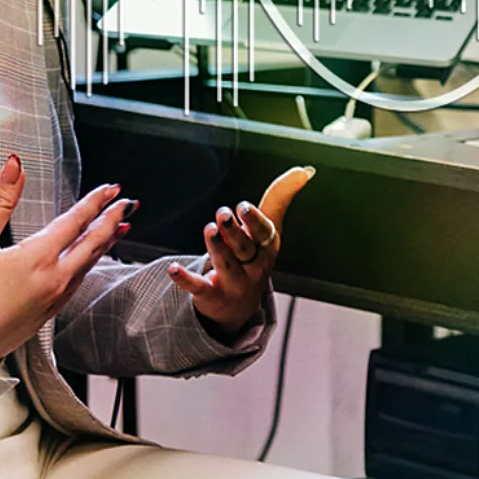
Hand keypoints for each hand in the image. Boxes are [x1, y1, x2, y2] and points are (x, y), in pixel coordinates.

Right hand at [0, 154, 134, 365]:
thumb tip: (16, 166)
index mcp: (38, 258)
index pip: (75, 222)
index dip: (95, 202)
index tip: (112, 190)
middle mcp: (53, 280)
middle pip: (93, 244)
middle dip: (112, 221)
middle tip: (128, 205)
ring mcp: (52, 301)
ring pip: (88, 266)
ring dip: (105, 244)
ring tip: (118, 230)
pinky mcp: (45, 317)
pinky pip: (77, 285)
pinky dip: (89, 267)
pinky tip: (87, 265)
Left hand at [166, 166, 314, 335]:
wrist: (240, 308)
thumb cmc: (255, 259)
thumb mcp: (269, 231)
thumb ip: (280, 199)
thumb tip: (305, 170)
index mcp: (267, 249)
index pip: (264, 234)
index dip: (254, 221)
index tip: (243, 207)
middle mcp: (253, 267)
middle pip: (245, 249)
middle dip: (234, 232)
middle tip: (223, 214)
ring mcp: (233, 283)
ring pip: (225, 264)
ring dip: (217, 247)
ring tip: (209, 230)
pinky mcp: (210, 295)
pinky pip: (198, 287)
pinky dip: (185, 279)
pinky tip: (173, 269)